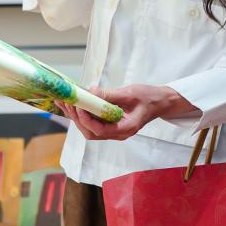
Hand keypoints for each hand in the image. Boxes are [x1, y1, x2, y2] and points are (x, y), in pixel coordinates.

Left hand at [58, 85, 196, 140]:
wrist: (160, 101)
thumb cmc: (149, 97)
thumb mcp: (130, 93)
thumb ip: (110, 95)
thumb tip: (90, 92)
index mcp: (125, 129)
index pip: (100, 130)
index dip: (86, 119)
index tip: (79, 105)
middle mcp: (118, 134)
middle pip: (91, 133)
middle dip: (77, 118)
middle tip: (67, 102)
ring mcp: (114, 131)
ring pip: (90, 129)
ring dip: (76, 117)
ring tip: (65, 102)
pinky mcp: (111, 124)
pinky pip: (94, 123)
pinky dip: (83, 114)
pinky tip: (74, 104)